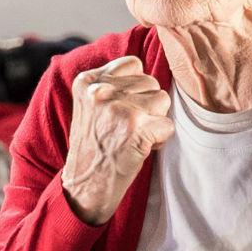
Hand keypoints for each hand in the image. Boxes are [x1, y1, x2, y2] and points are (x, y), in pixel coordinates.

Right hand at [60, 56, 173, 222]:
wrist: (84, 187)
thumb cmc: (92, 148)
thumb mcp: (89, 107)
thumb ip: (110, 85)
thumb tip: (147, 73)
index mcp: (86, 82)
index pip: (132, 63)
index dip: (135, 87)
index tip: (123, 108)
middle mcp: (101, 91)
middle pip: (150, 81)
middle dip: (147, 104)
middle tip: (128, 127)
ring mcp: (119, 108)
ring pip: (162, 100)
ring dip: (155, 120)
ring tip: (134, 136)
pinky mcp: (136, 128)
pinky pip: (168, 125)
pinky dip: (160, 140)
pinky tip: (142, 148)